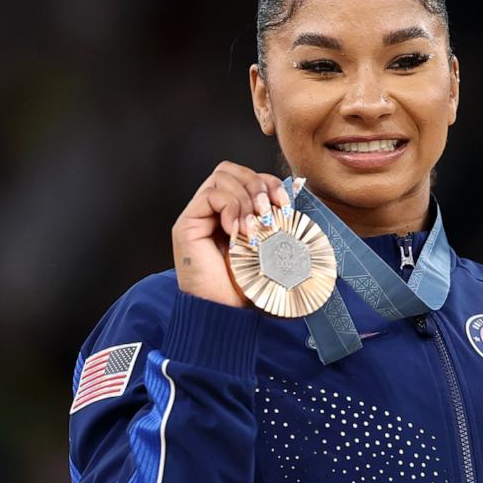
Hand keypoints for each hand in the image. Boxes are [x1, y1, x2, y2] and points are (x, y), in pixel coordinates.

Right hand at [172, 161, 293, 307]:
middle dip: (257, 184)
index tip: (284, 203)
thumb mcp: (272, 248)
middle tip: (267, 211)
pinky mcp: (187, 224)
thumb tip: (296, 196)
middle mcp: (214, 211)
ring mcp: (199, 216)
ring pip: (221, 177)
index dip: (269, 182)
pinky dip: (230, 208)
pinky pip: (210, 195)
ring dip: (245, 198)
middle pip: (232, 169)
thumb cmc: (247, 288)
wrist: (226, 313)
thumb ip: (277, 222)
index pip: (248, 177)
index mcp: (234, 214)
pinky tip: (236, 232)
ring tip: (252, 227)